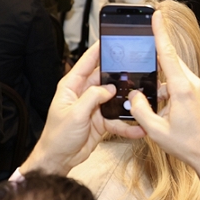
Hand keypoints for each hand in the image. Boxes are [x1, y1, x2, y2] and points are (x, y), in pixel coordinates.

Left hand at [21, 44, 142, 175]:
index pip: (86, 63)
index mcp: (72, 86)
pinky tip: (137, 128)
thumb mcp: (75, 113)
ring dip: (126, 102)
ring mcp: (94, 108)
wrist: (59, 159)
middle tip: (136, 69)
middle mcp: (83, 94)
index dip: (98, 51)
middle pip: (105, 79)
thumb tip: (109, 88)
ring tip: (141, 101)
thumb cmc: (58, 136)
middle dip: (120, 76)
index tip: (110, 40)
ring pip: (114, 99)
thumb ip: (93, 97)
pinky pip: (117, 119)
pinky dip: (127, 124)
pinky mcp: (101, 122)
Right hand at [126, 17, 199, 186]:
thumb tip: (135, 95)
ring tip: (147, 88)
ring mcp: (197, 88)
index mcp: (182, 88)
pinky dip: (166, 87)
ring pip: (172, 73)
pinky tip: (158, 103)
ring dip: (159, 78)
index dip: (160, 32)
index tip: (155, 15)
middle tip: (141, 41)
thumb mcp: (156, 131)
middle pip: (169, 60)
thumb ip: (141, 110)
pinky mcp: (197, 95)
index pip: (168, 53)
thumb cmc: (188, 145)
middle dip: (154, 52)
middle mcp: (192, 84)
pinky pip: (178, 83)